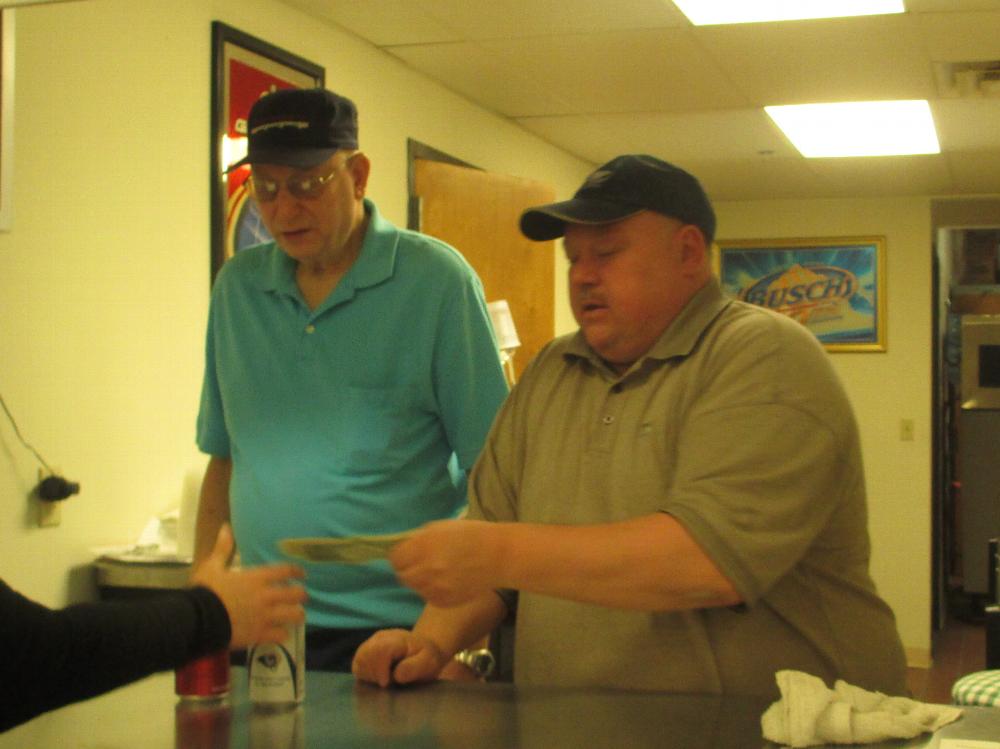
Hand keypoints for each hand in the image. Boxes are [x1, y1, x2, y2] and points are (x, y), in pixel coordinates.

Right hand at [191, 523, 306, 648]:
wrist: (197, 620)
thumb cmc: (206, 592)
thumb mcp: (212, 566)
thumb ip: (222, 549)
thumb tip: (226, 527)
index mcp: (256, 578)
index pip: (285, 571)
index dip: (297, 571)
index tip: (302, 574)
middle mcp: (266, 596)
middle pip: (296, 594)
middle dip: (301, 595)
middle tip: (301, 597)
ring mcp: (265, 616)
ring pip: (294, 615)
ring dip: (297, 615)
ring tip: (296, 616)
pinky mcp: (260, 634)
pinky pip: (281, 635)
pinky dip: (283, 634)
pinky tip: (282, 634)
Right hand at [351, 628, 448, 687]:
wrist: (422, 652)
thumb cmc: (426, 658)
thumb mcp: (429, 662)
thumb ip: (415, 667)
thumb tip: (397, 675)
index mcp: (397, 639)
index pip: (380, 650)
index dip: (380, 669)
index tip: (387, 683)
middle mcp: (380, 638)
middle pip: (365, 656)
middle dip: (375, 675)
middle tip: (389, 682)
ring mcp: (370, 644)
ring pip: (358, 661)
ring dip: (370, 676)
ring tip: (385, 679)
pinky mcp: (365, 653)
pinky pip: (356, 666)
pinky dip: (365, 675)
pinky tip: (378, 678)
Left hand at [389, 519, 502, 607]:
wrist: (497, 556)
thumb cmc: (471, 535)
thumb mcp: (441, 528)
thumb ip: (420, 538)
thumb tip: (405, 546)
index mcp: (423, 546)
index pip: (395, 558)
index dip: (400, 555)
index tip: (406, 554)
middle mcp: (425, 569)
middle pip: (402, 575)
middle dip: (408, 569)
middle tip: (422, 564)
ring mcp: (434, 588)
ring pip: (415, 588)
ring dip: (420, 580)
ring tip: (437, 572)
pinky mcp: (444, 601)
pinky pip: (429, 597)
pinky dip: (433, 590)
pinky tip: (447, 581)